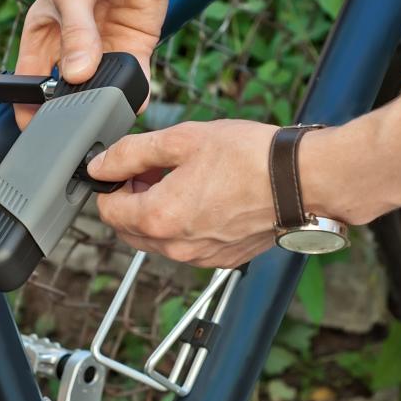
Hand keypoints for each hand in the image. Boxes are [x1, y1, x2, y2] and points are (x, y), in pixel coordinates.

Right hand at [14, 0, 168, 127]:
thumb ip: (75, 32)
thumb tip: (76, 72)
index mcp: (43, 36)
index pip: (30, 80)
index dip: (29, 106)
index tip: (36, 126)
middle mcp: (70, 49)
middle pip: (66, 92)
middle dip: (71, 108)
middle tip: (78, 121)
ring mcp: (102, 53)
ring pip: (101, 89)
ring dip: (105, 100)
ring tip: (108, 108)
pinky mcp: (131, 50)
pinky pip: (132, 78)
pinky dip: (136, 90)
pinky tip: (136, 97)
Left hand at [86, 120, 282, 266]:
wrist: (301, 180)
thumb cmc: (247, 156)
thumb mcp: (180, 140)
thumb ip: (131, 153)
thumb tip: (100, 166)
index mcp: (158, 218)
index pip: (107, 210)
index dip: (110, 184)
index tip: (128, 166)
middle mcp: (176, 248)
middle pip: (129, 229)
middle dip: (132, 200)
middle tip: (154, 170)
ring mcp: (200, 258)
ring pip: (158, 240)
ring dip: (158, 212)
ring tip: (184, 179)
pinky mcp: (222, 260)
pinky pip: (188, 246)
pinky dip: (185, 225)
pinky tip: (206, 197)